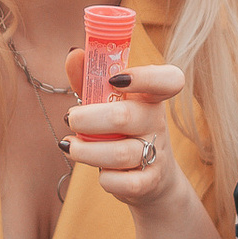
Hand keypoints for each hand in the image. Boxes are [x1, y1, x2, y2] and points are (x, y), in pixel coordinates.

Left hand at [59, 53, 186, 210]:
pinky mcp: (149, 182)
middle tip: (70, 118)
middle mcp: (157, 123)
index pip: (168, 80)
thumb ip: (90, 80)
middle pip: (125, 116)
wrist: (151, 179)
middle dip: (88, 118)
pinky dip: (105, 179)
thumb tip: (74, 55)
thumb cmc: (124, 133)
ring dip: (86, 151)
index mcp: (151, 97)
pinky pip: (124, 183)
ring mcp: (156, 154)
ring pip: (120, 153)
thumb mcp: (109, 104)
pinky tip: (99, 172)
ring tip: (69, 145)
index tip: (115, 80)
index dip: (145, 77)